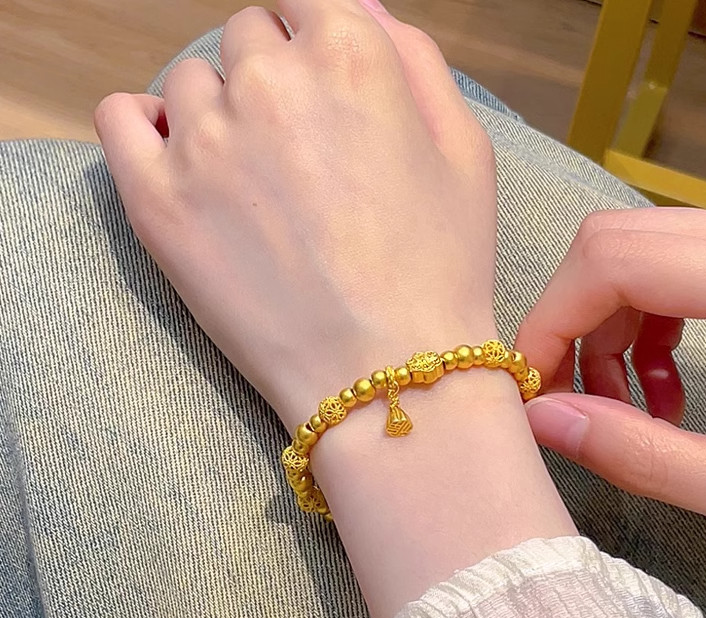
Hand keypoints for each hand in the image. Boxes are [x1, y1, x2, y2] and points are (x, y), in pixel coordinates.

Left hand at [95, 1, 577, 617]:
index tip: (319, 94)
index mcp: (349, 53)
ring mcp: (205, 139)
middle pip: (246, 40)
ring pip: (191, 82)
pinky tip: (177, 156)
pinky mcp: (157, 200)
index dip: (313, 48)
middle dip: (270, 82)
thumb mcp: (465, 149)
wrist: (390, 372)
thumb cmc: (441, 268)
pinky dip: (143, 125)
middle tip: (295, 154)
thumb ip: (413, 58)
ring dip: (219, 113)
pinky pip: (121, 118)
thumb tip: (362, 12)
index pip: (302, 4)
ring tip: (252, 182)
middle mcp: (270, 79)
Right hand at [516, 208, 705, 545]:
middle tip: (568, 401)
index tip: (532, 387)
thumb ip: (650, 458)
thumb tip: (546, 420)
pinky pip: (685, 267)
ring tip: (624, 407)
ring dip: (609, 326)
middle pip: (621, 243)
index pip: (614, 258)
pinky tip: (668, 389)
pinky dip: (650, 324)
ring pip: (648, 251)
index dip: (552, 318)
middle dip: (572, 322)